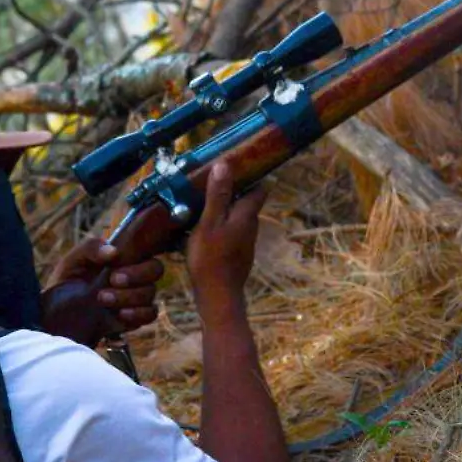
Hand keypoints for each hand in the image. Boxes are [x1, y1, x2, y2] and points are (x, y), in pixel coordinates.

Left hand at [40, 236, 164, 346]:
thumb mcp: (72, 262)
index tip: (115, 262)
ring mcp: (133, 298)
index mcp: (121, 259)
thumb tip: (114, 252)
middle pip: (156, 269)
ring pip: (150, 292)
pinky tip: (119, 314)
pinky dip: (138, 313)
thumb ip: (91, 248)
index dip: (138, 252)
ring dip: (129, 295)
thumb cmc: (63, 286)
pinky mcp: (132, 319)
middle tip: (112, 280)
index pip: (145, 249)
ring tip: (101, 299)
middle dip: (137, 274)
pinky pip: (150, 313)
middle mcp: (132, 277)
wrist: (53, 319)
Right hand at [185, 161, 266, 321]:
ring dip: (224, 210)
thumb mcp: (209, 223)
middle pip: (247, 202)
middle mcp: (251, 227)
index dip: (252, 175)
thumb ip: (218, 195)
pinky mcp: (237, 254)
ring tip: (201, 203)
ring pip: (237, 218)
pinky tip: (201, 229)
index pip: (260, 188)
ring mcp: (245, 242)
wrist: (217, 297)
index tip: (237, 166)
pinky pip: (230, 232)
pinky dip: (220, 226)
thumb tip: (225, 165)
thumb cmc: (211, 259)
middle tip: (211, 182)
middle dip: (233, 191)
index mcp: (247, 215)